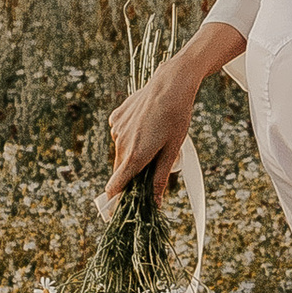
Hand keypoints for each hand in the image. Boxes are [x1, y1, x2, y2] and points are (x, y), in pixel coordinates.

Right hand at [106, 49, 209, 205]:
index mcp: (134, 156)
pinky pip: (120, 135)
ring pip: (121, 152)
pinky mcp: (115, 117)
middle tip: (152, 170)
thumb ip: (159, 179)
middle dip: (132, 176)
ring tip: (154, 140)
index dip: (116, 201)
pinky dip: (130, 137)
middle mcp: (120, 144)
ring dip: (132, 155)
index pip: (114, 188)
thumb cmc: (177, 118)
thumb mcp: (172, 151)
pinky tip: (146, 126)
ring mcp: (116, 129)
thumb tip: (155, 204)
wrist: (170, 84)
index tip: (121, 209)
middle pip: (120, 171)